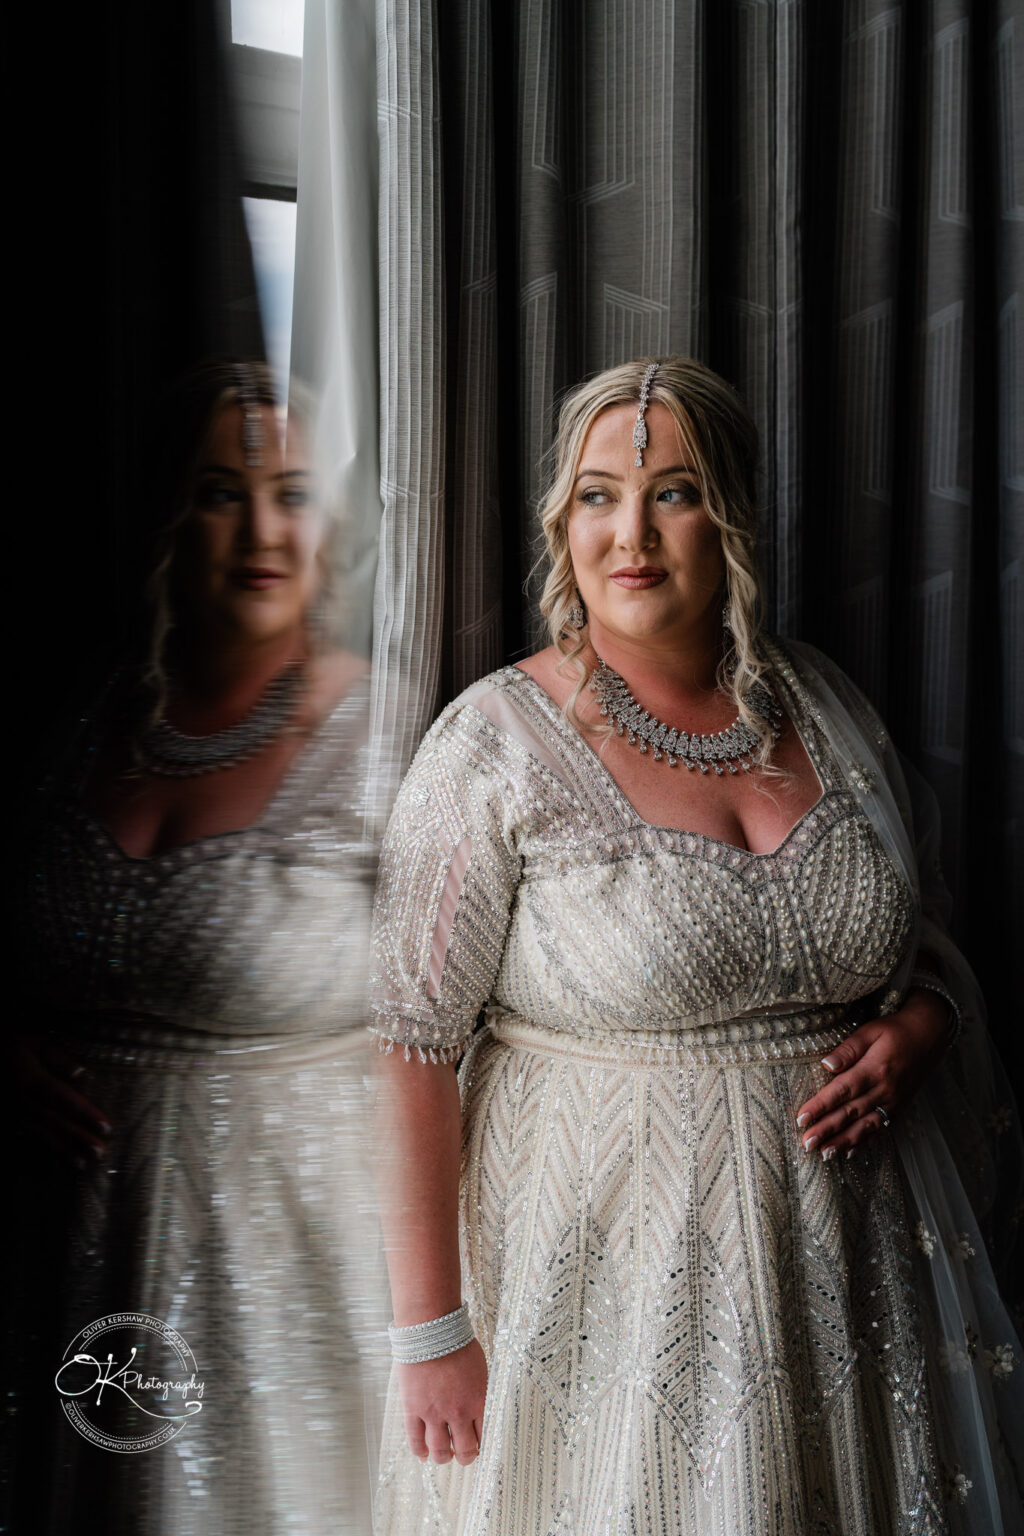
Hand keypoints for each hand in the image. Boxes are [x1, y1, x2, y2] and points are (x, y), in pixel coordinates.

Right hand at [14, 1036, 110, 1166]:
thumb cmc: (9, 1042)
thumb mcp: (33, 1041)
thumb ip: (57, 1057)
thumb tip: (81, 1073)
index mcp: (32, 1079)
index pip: (64, 1099)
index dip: (85, 1113)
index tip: (106, 1126)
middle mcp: (23, 1100)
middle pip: (55, 1121)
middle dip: (79, 1138)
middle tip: (100, 1152)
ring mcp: (14, 1112)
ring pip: (42, 1134)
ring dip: (63, 1150)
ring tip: (83, 1164)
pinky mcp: (9, 1119)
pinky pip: (28, 1136)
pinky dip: (45, 1149)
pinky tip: (58, 1160)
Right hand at [398, 1337, 486, 1465]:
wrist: (430, 1329)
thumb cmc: (457, 1343)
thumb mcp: (479, 1368)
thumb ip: (479, 1391)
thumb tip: (480, 1407)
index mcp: (478, 1401)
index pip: (485, 1437)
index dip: (482, 1446)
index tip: (479, 1446)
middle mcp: (458, 1412)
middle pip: (465, 1450)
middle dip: (466, 1456)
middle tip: (463, 1454)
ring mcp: (434, 1413)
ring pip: (440, 1451)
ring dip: (444, 1457)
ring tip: (444, 1454)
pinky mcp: (413, 1410)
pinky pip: (415, 1440)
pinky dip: (420, 1452)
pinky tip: (423, 1455)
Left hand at [793, 989, 951, 1160]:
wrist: (929, 1037)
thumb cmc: (895, 1031)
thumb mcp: (870, 1031)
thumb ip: (848, 1049)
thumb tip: (826, 1065)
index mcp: (875, 1069)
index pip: (842, 1091)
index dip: (821, 1106)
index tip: (802, 1118)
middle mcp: (885, 1090)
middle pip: (851, 1113)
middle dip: (827, 1130)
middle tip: (807, 1143)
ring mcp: (893, 1102)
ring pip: (865, 1127)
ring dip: (844, 1142)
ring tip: (825, 1154)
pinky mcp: (899, 1108)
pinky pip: (880, 1129)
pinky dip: (865, 1142)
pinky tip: (850, 1153)